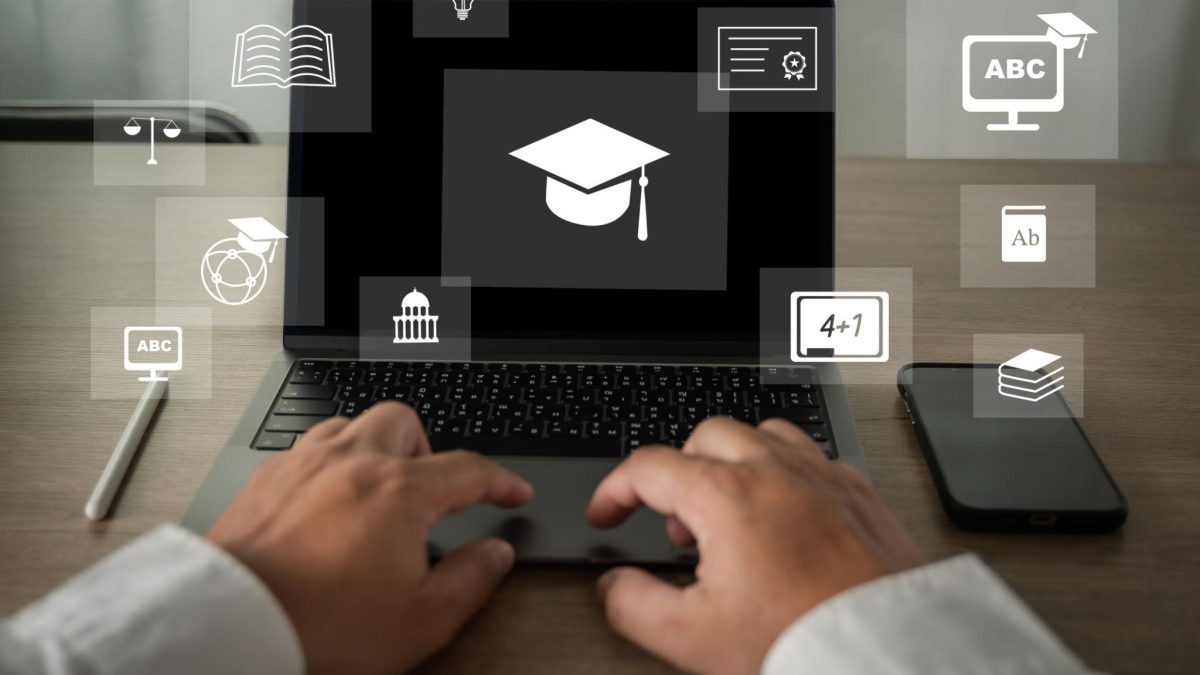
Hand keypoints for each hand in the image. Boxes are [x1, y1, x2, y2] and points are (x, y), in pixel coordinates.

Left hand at [206, 402, 532, 674]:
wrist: (231, 629)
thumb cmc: (318, 626)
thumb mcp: (420, 620)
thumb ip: (469, 581)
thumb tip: (494, 557)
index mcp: (398, 492)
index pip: (468, 470)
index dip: (500, 481)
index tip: (511, 491)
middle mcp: (350, 463)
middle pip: (402, 422)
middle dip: (428, 447)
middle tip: (433, 487)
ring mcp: (301, 467)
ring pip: (349, 426)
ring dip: (373, 447)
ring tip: (377, 487)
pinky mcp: (261, 483)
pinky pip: (303, 450)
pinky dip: (326, 465)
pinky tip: (324, 500)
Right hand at [587, 417, 925, 674]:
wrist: (888, 655)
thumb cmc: (804, 640)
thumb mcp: (692, 638)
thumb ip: (635, 605)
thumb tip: (613, 586)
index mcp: (727, 496)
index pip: (650, 467)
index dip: (615, 490)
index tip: (608, 513)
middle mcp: (777, 472)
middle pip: (706, 436)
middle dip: (679, 470)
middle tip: (677, 523)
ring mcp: (823, 477)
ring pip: (764, 434)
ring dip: (734, 461)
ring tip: (731, 514)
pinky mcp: (860, 495)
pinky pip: (813, 456)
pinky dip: (785, 474)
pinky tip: (785, 517)